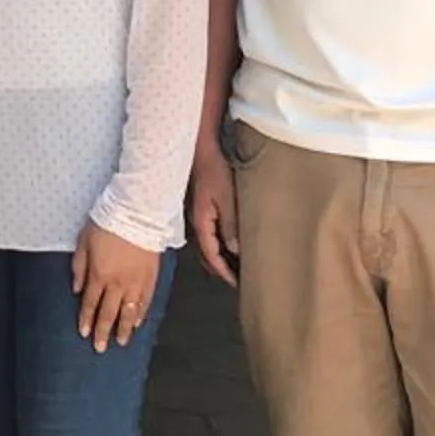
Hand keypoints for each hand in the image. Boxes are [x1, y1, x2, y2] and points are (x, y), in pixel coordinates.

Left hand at [72, 221, 159, 350]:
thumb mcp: (83, 242)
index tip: (85, 333)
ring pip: (129, 312)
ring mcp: (136, 281)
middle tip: (101, 348)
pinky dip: (141, 314)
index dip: (87, 320)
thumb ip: (79, 267)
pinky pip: (146, 301)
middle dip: (103, 332)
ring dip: (123, 328)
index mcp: (99, 275)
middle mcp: (118, 283)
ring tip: (121, 342)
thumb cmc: (107, 223)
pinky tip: (137, 323)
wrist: (137, 212)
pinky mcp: (151, 276)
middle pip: (109, 313)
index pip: (91, 304)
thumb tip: (77, 289)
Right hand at [188, 140, 238, 286]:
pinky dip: (218, 245)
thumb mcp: (227, 198)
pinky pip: (209, 234)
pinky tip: (229, 242)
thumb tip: (236, 249)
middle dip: (220, 270)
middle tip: (236, 280)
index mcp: (202, 224)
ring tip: (234, 266)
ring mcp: (198, 217)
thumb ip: (231, 224)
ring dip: (219, 258)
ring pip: (206, 246)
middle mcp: (198, 223)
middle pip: (206, 255)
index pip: (212, 256)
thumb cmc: (214, 172)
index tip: (236, 284)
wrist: (201, 151)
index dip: (224, 272)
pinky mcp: (202, 209)